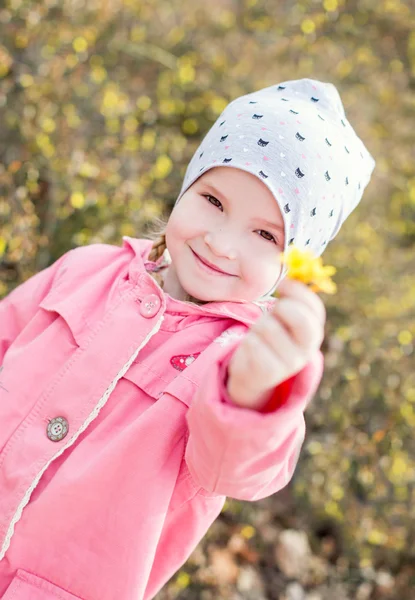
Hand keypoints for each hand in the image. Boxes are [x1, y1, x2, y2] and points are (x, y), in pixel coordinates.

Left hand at [227, 278, 325, 408]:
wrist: (253, 373)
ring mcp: (289, 363)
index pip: (315, 308)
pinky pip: (253, 343)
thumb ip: (291, 299)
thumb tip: (287, 272)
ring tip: (259, 334)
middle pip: (297, 316)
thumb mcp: (283, 317)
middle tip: (272, 314)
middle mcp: (307, 350)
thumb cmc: (270, 336)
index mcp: (314, 332)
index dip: (298, 291)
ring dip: (258, 326)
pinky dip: (248, 341)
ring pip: (267, 327)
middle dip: (280, 308)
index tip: (282, 285)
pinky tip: (252, 348)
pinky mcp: (270, 373)